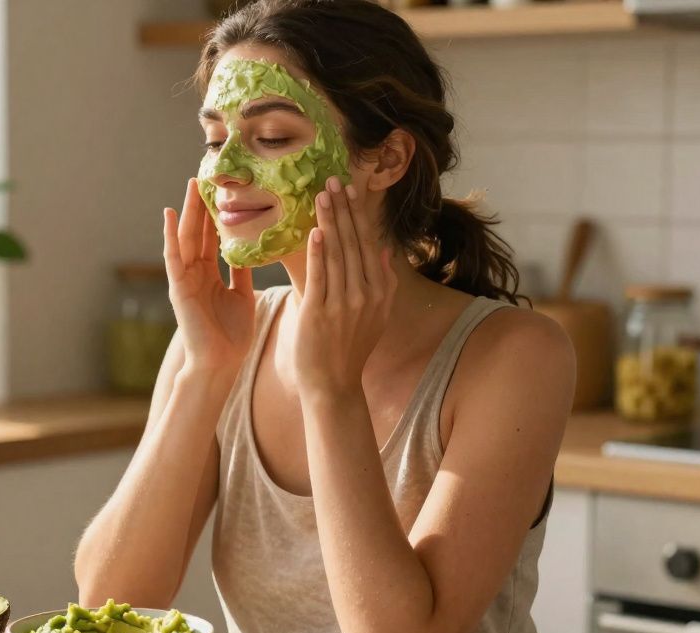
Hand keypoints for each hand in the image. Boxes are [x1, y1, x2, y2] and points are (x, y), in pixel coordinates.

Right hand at [163, 178, 255, 382]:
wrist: (220, 363)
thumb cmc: (232, 336)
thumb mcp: (242, 296)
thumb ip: (243, 273)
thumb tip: (252, 251)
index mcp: (210, 275)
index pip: (212, 237)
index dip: (216, 214)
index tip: (224, 190)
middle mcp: (195, 273)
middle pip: (198, 232)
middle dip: (201, 205)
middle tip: (206, 177)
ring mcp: (184, 279)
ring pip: (185, 238)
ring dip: (186, 211)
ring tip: (190, 185)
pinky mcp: (177, 287)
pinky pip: (172, 256)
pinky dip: (169, 235)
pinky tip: (168, 214)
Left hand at [293, 176, 396, 396]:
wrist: (333, 384)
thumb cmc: (350, 349)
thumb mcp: (376, 316)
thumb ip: (382, 282)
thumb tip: (383, 250)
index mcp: (378, 292)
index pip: (367, 244)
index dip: (357, 215)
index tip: (350, 190)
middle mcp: (364, 295)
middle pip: (353, 243)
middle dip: (343, 209)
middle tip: (333, 180)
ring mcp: (343, 304)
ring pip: (337, 254)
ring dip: (330, 221)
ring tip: (321, 195)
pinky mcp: (320, 313)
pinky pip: (320, 277)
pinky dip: (319, 253)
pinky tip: (316, 231)